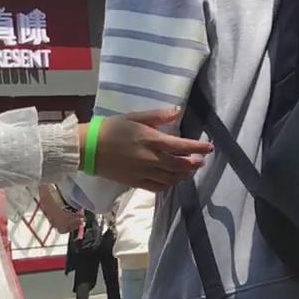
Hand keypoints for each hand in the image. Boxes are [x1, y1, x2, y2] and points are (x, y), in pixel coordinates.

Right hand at [90, 109, 211, 191]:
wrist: (89, 148)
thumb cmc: (111, 128)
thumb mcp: (134, 117)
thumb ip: (157, 116)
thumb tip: (177, 112)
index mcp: (151, 140)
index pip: (182, 147)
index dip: (198, 148)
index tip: (209, 148)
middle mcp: (151, 159)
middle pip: (179, 166)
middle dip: (193, 164)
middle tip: (201, 161)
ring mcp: (143, 173)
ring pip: (170, 178)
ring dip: (183, 175)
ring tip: (189, 170)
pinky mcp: (136, 182)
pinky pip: (157, 187)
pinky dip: (168, 184)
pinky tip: (171, 180)